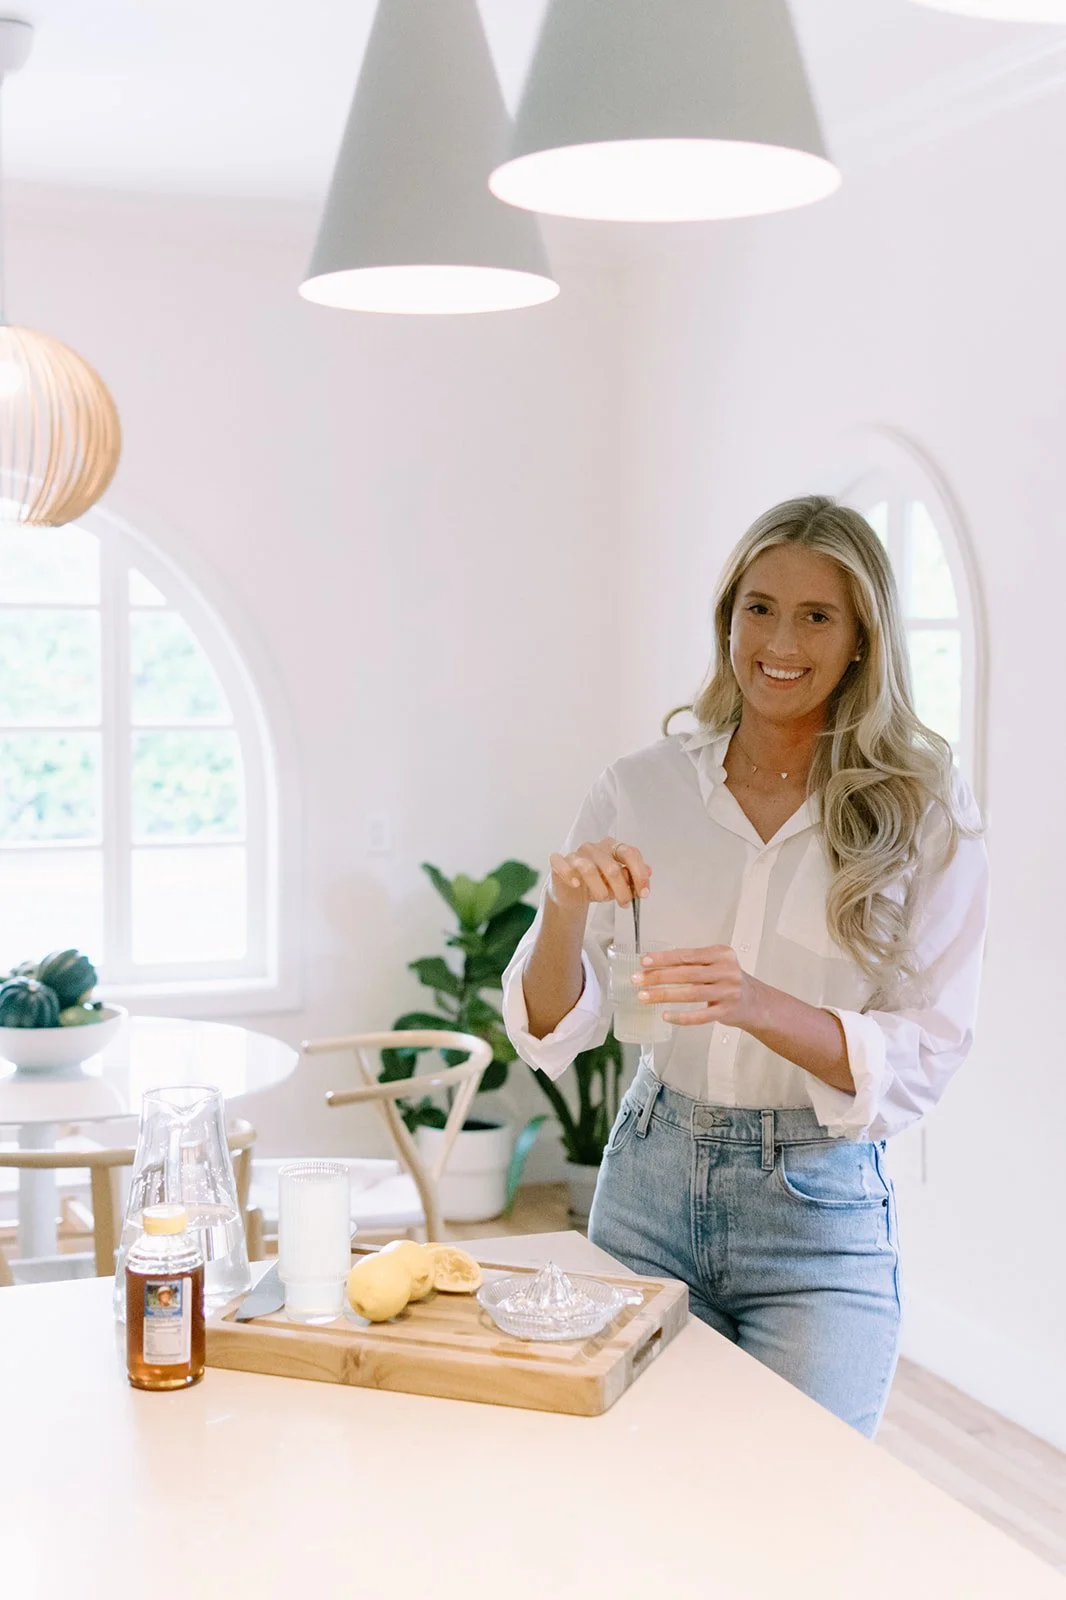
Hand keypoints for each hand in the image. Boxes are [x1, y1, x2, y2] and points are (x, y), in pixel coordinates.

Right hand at [548, 836, 651, 913]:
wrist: (573, 894)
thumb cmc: (598, 885)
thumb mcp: (619, 884)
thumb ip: (633, 879)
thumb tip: (648, 872)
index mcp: (612, 847)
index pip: (630, 853)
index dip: (639, 874)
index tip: (644, 893)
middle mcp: (594, 848)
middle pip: (612, 867)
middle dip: (622, 890)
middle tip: (625, 903)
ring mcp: (575, 854)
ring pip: (589, 869)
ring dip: (600, 890)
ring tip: (603, 899)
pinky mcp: (559, 862)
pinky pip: (563, 866)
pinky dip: (570, 876)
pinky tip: (577, 885)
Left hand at [633, 945, 755, 1027]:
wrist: (755, 1001)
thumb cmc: (727, 979)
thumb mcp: (716, 963)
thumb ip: (691, 961)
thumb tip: (653, 964)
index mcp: (721, 954)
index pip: (686, 955)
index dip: (663, 958)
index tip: (644, 962)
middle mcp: (726, 971)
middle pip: (686, 974)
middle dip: (658, 977)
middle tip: (637, 980)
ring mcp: (727, 992)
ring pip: (690, 994)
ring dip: (664, 995)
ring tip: (644, 996)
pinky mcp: (726, 1012)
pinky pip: (700, 1016)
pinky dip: (681, 1017)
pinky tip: (666, 1015)